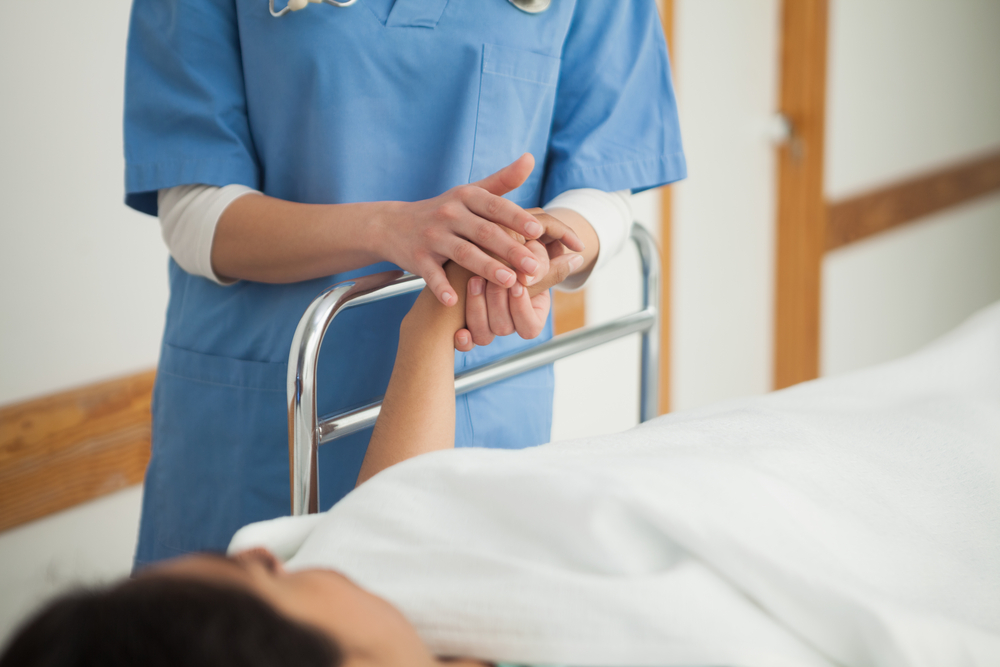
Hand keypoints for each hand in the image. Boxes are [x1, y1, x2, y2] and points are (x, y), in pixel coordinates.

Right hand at [377, 154, 582, 306]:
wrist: (392, 225)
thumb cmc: (444, 211)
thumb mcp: (469, 192)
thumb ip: (502, 180)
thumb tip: (530, 159)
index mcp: (465, 197)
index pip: (495, 207)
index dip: (516, 218)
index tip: (538, 231)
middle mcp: (449, 214)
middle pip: (484, 232)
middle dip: (510, 249)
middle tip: (533, 266)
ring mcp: (432, 237)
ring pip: (463, 253)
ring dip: (486, 268)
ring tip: (509, 281)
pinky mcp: (418, 259)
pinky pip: (431, 275)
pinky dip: (440, 288)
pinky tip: (454, 301)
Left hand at [454, 246, 583, 350]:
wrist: (488, 256)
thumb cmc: (517, 258)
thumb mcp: (533, 259)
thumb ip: (550, 265)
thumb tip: (575, 258)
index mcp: (532, 317)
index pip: (530, 327)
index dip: (522, 308)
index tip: (517, 284)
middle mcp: (510, 326)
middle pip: (503, 327)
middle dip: (496, 300)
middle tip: (490, 276)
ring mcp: (488, 328)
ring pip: (483, 334)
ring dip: (477, 308)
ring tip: (475, 280)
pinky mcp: (467, 325)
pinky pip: (466, 342)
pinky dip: (463, 340)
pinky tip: (459, 331)